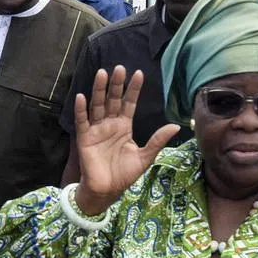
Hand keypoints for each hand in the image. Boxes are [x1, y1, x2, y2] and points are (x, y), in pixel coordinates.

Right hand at [74, 66, 179, 215]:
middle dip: (116, 84)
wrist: (107, 190)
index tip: (139, 74)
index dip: (133, 89)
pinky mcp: (85, 138)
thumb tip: (176, 126)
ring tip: (102, 73)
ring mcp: (96, 129)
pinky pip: (82, 121)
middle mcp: (110, 124)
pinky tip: (81, 96)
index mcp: (124, 126)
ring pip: (97, 105)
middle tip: (119, 67)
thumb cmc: (124, 174)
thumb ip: (157, 140)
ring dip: (99, 90)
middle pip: (112, 99)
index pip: (129, 103)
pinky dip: (81, 109)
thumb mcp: (145, 156)